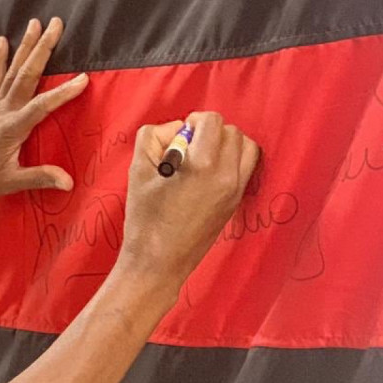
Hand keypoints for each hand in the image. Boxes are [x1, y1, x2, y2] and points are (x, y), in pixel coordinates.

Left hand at [0, 17, 88, 201]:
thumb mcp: (10, 181)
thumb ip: (40, 177)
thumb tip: (69, 182)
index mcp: (12, 128)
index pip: (41, 106)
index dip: (62, 93)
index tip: (83, 79)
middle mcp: (3, 111)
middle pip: (26, 75)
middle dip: (42, 48)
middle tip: (56, 24)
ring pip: (13, 71)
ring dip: (25, 46)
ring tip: (35, 23)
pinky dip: (0, 59)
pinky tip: (2, 40)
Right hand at [118, 112, 260, 290]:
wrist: (158, 261)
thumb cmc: (144, 218)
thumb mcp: (137, 171)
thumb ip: (153, 137)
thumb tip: (176, 130)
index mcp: (202, 165)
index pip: (213, 121)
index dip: (194, 121)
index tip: (180, 137)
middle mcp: (226, 175)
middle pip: (231, 131)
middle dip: (210, 132)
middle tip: (188, 148)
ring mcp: (235, 190)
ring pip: (245, 147)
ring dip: (225, 144)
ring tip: (202, 157)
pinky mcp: (236, 202)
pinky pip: (246, 167)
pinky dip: (232, 160)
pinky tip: (208, 172)